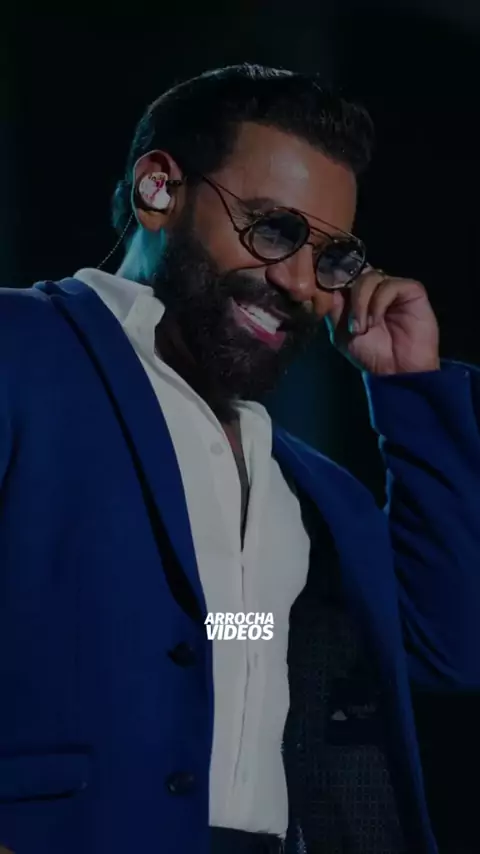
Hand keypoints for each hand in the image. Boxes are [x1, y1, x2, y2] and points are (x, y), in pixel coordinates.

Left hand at [324, 267, 439, 374]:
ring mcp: (393, 287)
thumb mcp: (340, 334)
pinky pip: (390, 285)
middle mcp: (375, 288)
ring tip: (363, 328)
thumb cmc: (371, 354)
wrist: (397, 372)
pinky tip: (376, 320)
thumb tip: (327, 288)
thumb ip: (333, 310)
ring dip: (361, 303)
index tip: (325, 297)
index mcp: (357, 296)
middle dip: (349, 299)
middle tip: (352, 327)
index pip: (343, 275)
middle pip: (356, 273)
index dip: (334, 281)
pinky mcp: (412, 290)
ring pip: (370, 277)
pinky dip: (378, 302)